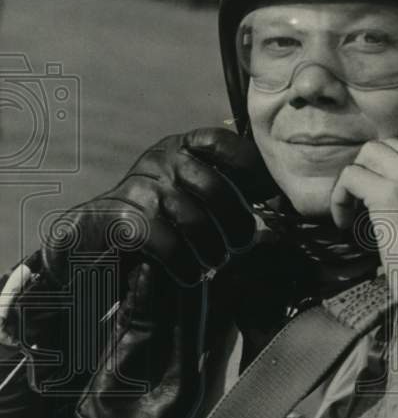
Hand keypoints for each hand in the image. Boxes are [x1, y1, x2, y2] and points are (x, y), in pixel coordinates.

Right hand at [42, 128, 274, 288]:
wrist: (94, 243)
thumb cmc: (160, 223)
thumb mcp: (194, 197)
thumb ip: (231, 190)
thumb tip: (283, 195)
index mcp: (181, 148)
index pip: (219, 142)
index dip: (249, 166)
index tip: (271, 195)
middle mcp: (159, 160)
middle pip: (212, 185)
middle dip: (234, 219)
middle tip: (241, 244)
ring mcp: (138, 187)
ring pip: (190, 217)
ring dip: (210, 248)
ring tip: (214, 263)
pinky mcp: (119, 218)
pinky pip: (162, 240)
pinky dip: (182, 263)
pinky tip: (189, 275)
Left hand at [330, 132, 397, 308]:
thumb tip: (392, 177)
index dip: (394, 161)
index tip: (385, 186)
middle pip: (389, 145)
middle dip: (372, 169)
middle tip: (364, 200)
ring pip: (368, 154)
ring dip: (355, 179)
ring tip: (353, 210)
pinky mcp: (389, 194)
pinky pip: (350, 176)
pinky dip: (340, 197)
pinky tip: (344, 221)